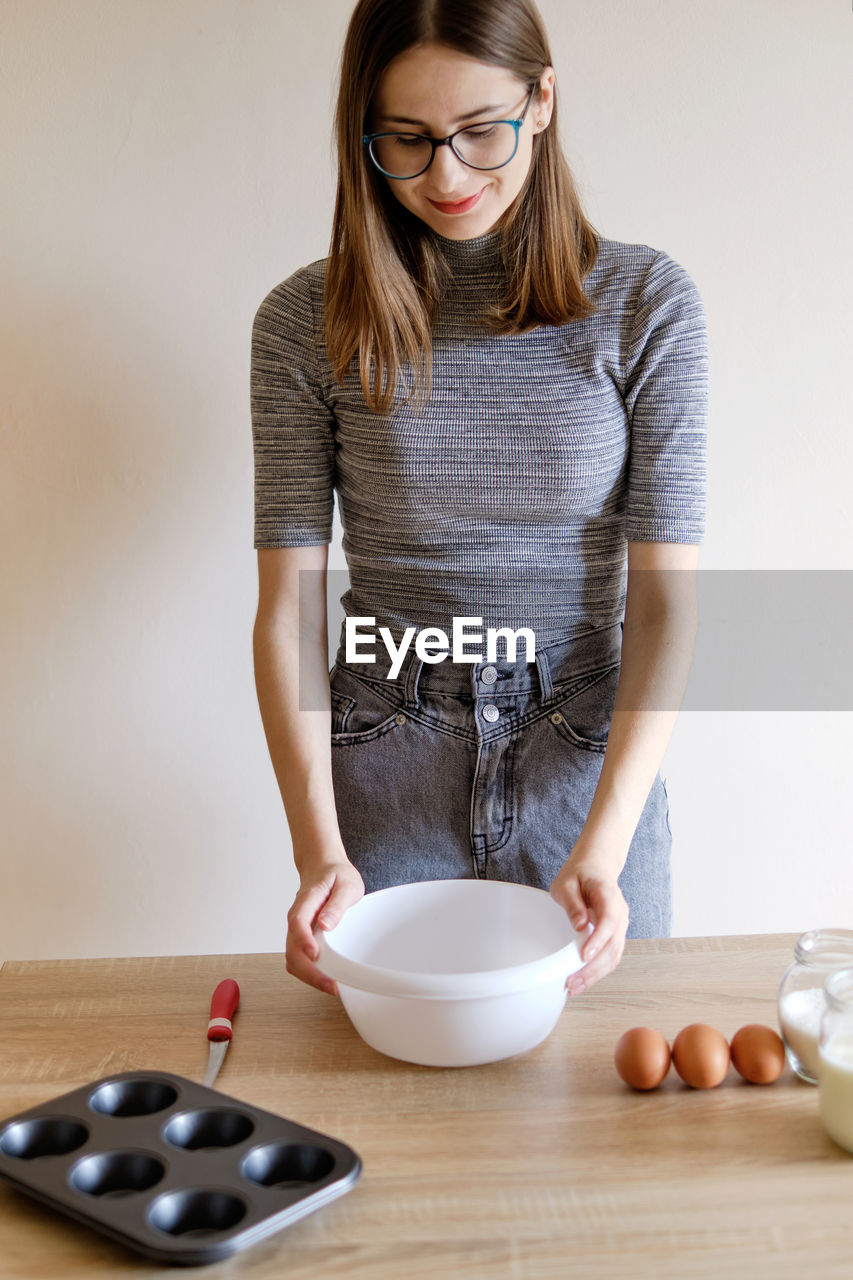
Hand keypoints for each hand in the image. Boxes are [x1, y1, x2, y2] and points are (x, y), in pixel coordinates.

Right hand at [285, 858, 364, 995]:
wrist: (322, 867)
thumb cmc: (336, 876)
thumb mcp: (346, 884)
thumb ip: (336, 904)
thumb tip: (325, 924)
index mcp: (307, 900)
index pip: (298, 922)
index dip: (304, 940)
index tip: (316, 955)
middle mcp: (296, 917)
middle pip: (292, 948)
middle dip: (308, 971)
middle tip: (330, 984)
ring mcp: (296, 929)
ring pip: (292, 958)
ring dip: (308, 975)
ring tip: (330, 986)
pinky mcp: (301, 937)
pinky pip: (298, 958)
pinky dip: (308, 972)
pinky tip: (324, 977)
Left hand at [549, 849, 629, 994]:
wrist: (595, 868)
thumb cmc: (579, 875)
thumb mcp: (566, 882)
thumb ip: (572, 903)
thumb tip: (580, 926)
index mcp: (609, 895)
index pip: (609, 920)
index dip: (598, 940)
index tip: (583, 956)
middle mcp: (620, 913)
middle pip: (614, 944)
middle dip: (594, 967)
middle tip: (572, 982)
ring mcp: (620, 926)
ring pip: (614, 955)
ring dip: (596, 974)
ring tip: (574, 987)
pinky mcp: (615, 935)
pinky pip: (611, 956)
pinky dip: (599, 971)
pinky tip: (583, 980)